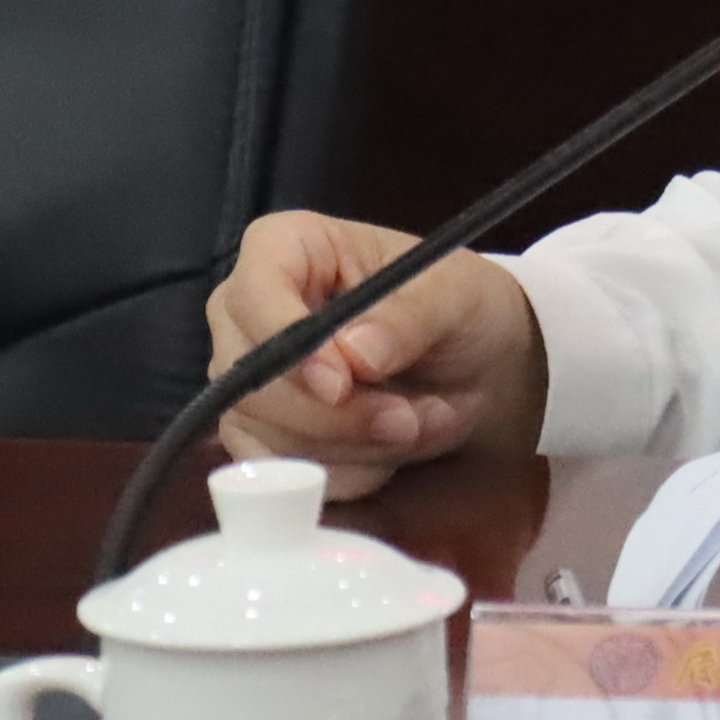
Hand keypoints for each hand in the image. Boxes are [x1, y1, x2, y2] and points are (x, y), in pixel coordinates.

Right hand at [205, 211, 548, 497]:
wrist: (472, 361)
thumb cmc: (456, 304)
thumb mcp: (454, 296)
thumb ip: (409, 317)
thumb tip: (356, 353)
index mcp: (287, 247)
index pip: (254, 289)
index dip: (287, 340)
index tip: (340, 382)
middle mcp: (248, 312)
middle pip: (250, 377)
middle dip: (335, 414)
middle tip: (408, 419)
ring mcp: (247, 378)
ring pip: (267, 435)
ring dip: (353, 446)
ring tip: (419, 421)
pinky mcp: (260, 435)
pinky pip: (282, 472)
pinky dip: (346, 472)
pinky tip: (391, 450)